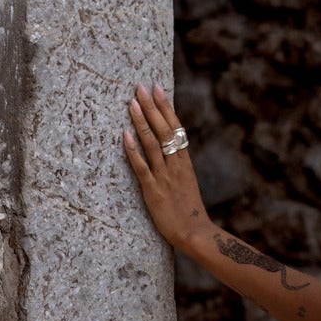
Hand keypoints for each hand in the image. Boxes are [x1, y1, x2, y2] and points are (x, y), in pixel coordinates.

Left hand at [122, 82, 209, 252]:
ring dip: (142, 122)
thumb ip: (178, 167)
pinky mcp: (154, 191)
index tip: (157, 87)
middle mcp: (176, 166)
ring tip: (132, 102)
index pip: (176, 127)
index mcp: (185, 162)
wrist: (195, 233)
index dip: (166, 106)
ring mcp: (165, 177)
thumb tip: (170, 151)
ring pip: (153, 144)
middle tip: (141, 86)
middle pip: (164, 130)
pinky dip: (133, 150)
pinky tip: (125, 135)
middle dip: (152, 107)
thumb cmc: (189, 212)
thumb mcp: (186, 183)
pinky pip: (142, 167)